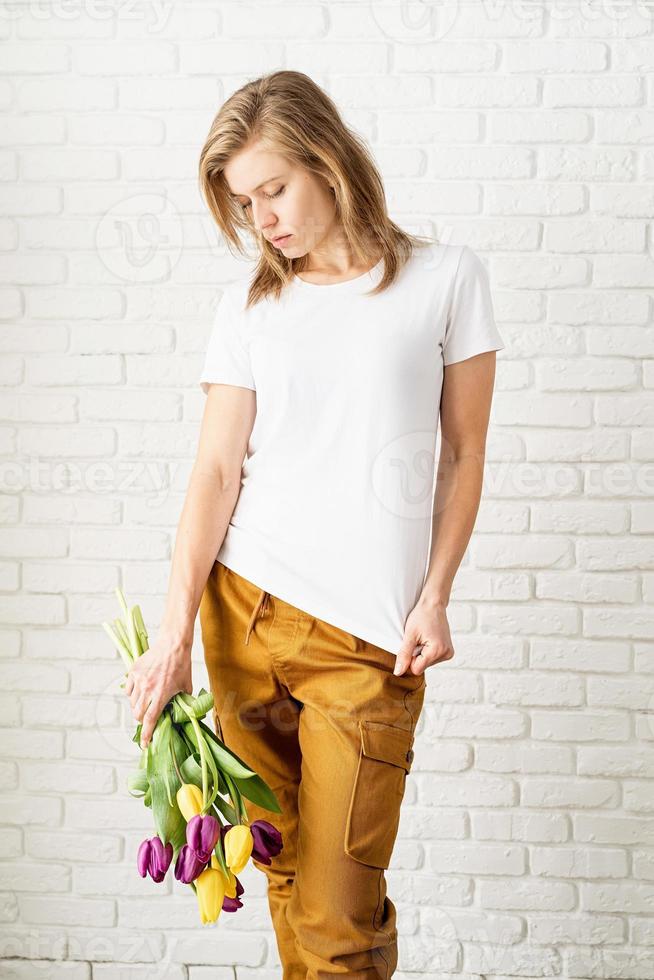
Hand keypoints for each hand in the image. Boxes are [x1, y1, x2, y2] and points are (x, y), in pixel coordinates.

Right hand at [124, 634, 193, 748]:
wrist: (173, 644)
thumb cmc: (182, 665)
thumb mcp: (186, 686)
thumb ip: (183, 702)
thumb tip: (183, 715)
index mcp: (161, 695)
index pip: (150, 720)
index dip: (146, 735)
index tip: (144, 745)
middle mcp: (147, 689)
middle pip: (138, 714)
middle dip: (142, 721)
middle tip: (148, 719)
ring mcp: (138, 680)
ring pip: (132, 703)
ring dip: (138, 708)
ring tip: (147, 703)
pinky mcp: (133, 672)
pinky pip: (128, 690)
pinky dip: (133, 695)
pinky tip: (141, 691)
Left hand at [394, 597, 453, 675]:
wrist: (433, 604)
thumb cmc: (421, 616)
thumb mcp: (409, 635)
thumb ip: (404, 655)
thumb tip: (398, 672)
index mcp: (437, 651)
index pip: (416, 669)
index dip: (410, 658)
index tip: (412, 644)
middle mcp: (446, 654)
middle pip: (422, 666)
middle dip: (416, 655)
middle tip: (419, 638)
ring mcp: (449, 653)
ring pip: (427, 663)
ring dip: (422, 653)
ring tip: (424, 637)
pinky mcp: (449, 651)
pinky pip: (433, 659)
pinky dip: (427, 651)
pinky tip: (429, 639)